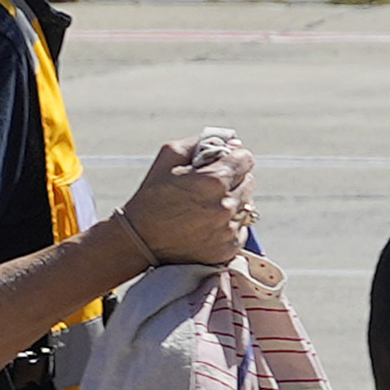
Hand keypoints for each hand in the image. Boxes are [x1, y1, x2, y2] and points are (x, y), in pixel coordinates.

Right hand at [117, 134, 252, 273]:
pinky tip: (209, 224)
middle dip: (234, 180)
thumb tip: (231, 141)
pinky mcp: (228, 248)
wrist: (140, 241)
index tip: (223, 163)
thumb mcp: (169, 157)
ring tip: (206, 207)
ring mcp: (228, 230)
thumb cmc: (152, 196)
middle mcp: (226, 206)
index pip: (246, 160)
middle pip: (249, 182)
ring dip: (232, 203)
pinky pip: (241, 228)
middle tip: (211, 186)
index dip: (234, 158)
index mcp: (214, 181)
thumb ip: (201, 142)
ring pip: (247, 206)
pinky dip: (230, 224)